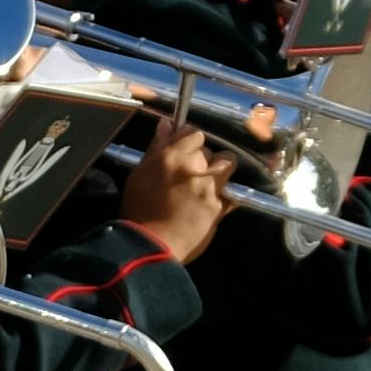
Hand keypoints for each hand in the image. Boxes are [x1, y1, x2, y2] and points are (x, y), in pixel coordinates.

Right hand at [117, 117, 234, 263]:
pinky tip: (214, 201)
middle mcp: (193, 168)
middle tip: (189, 173)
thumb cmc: (138, 210)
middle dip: (201, 158)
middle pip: (209, 150)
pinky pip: (232, 191)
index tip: (184, 150)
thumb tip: (166, 125)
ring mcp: (210, 187)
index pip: (193, 133)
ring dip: (220, 170)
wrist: (151, 246)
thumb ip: (155, 148)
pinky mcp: (221, 206)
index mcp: (170, 157)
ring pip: (227, 164)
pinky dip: (226, 194)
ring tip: (209, 183)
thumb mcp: (138, 175)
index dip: (189, 140)